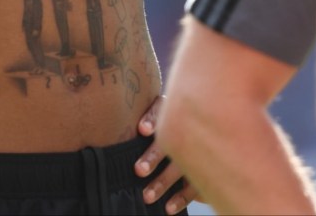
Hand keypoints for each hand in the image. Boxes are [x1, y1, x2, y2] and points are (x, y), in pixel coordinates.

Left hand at [134, 95, 201, 214]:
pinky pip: (194, 186)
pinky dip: (180, 198)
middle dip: (153, 157)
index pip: (161, 109)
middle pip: (170, 141)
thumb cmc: (164, 122)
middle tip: (138, 170)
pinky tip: (168, 208)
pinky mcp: (205, 171)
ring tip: (146, 196)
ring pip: (180, 167)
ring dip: (162, 182)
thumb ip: (142, 120)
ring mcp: (198, 150)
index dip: (152, 119)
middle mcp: (185, 127)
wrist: (205, 128)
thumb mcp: (156, 114)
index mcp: (171, 108)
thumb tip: (110, 131)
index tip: (141, 130)